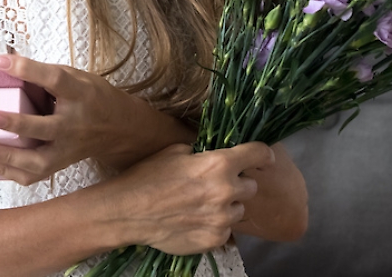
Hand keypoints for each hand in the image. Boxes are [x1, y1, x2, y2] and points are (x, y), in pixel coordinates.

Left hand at [0, 54, 194, 184]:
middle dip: (16, 125)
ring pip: (37, 163)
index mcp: (79, 94)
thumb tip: (4, 63)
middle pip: (45, 129)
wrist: (121, 129)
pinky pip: (34, 176)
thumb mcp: (76, 76)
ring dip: (6, 158)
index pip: (54, 79)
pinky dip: (9, 173)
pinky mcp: (61, 166)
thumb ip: (45, 74)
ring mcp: (68, 150)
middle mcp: (74, 125)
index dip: (27, 69)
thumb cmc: (93, 97)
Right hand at [107, 142, 271, 255]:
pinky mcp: (215, 239)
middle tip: (215, 185)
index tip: (263, 158)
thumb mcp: (175, 152)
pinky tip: (194, 220)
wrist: (128, 211)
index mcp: (218, 164)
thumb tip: (214, 156)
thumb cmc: (148, 176)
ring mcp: (222, 218)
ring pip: (238, 210)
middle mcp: (226, 191)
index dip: (263, 154)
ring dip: (226, 206)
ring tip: (201, 205)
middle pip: (251, 186)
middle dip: (237, 184)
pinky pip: (225, 230)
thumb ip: (203, 154)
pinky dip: (214, 225)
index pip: (258, 154)